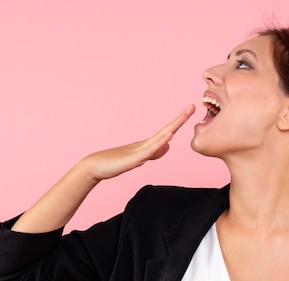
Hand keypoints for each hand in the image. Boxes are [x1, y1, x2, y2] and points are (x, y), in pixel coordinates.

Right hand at [79, 104, 195, 182]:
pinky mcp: (133, 160)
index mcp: (146, 145)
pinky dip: (160, 143)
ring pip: (159, 138)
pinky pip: (149, 151)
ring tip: (184, 116)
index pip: (166, 132)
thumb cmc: (113, 163)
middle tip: (193, 106)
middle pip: (166, 130)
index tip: (190, 111)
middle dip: (180, 119)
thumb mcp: (138, 158)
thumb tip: (168, 145)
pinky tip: (168, 136)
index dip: (178, 122)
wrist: (95, 167)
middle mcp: (144, 144)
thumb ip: (153, 152)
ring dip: (172, 127)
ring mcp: (138, 151)